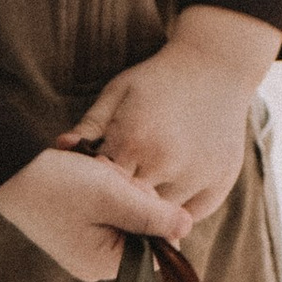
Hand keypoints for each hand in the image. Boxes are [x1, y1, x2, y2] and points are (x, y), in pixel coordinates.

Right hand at [0, 144, 189, 281]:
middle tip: (107, 176)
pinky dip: (102, 188)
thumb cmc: (57, 184)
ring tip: (94, 171)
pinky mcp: (73, 226)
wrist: (5, 168)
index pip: (157, 250)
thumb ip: (154, 214)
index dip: (156, 215)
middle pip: (142, 230)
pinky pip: (105, 208)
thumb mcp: (113, 196)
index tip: (131, 190)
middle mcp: (93, 261)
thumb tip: (187, 226)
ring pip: (125, 214)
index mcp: (103, 264)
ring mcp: (83, 244)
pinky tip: (86, 173)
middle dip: (134, 197)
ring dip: (118, 188)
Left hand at [61, 4, 280, 223]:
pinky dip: (181, 213)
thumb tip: (61, 148)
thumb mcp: (118, 92)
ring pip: (163, 216)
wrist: (216, 65)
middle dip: (123, 207)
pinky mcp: (220, 182)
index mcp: (133, 141)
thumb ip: (90, 124)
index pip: (102, 187)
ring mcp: (195, 175)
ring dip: (152, 213)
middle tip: (117, 204)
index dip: (97, 190)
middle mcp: (165, 163)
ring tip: (144, 201)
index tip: (95, 189)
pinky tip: (170, 198)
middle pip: (132, 208)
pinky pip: (193, 215)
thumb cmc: (158, 79)